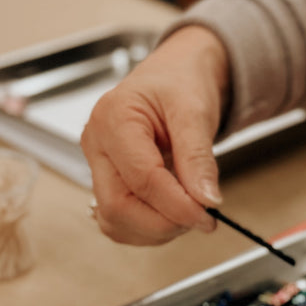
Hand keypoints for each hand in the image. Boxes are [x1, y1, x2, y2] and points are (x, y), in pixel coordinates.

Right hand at [81, 25, 230, 244]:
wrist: (176, 75)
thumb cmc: (181, 83)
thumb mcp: (196, 111)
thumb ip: (198, 158)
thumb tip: (205, 200)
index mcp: (113, 117)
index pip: (141, 178)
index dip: (176, 205)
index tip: (207, 215)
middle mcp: (97, 144)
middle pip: (118, 206)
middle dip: (163, 222)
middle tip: (200, 218)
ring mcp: (98, 166)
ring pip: (115, 220)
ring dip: (155, 230)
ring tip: (187, 211)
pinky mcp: (107, 183)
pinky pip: (119, 222)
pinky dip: (148, 228)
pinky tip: (171, 213)